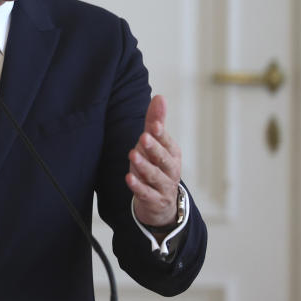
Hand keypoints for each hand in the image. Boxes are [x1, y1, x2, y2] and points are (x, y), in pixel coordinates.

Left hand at [126, 95, 181, 227]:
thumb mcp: (156, 144)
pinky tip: (129, 178)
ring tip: (133, 154)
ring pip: (155, 176)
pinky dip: (138, 186)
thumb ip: (156, 122)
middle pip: (164, 159)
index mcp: (172, 154)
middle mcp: (171, 170)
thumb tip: (159, 96)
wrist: (162, 203)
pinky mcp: (154, 201)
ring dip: (144, 166)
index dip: (160, 134)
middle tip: (143, 137)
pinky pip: (146, 194)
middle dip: (154, 148)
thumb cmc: (157, 166)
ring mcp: (164, 186)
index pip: (167, 142)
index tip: (153, 125)